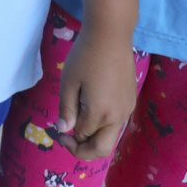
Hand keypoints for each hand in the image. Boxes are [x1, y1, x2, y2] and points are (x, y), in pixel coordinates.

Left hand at [55, 23, 138, 158]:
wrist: (111, 36)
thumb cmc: (85, 56)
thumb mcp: (69, 82)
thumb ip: (67, 109)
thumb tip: (65, 131)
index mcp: (101, 113)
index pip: (83, 138)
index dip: (67, 138)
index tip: (56, 131)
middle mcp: (118, 116)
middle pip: (102, 149)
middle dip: (83, 150)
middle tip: (66, 139)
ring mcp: (127, 109)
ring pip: (111, 136)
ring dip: (93, 136)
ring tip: (75, 120)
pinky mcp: (130, 101)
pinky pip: (116, 122)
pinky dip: (102, 125)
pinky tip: (89, 107)